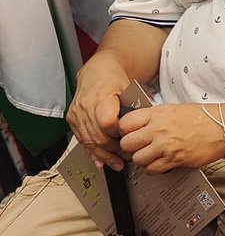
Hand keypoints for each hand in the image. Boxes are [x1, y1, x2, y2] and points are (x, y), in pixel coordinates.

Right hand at [67, 51, 131, 170]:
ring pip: (88, 141)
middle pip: (97, 136)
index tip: (129, 139)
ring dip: (103, 155)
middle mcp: (85, 105)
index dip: (118, 134)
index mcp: (101, 96)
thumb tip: (142, 128)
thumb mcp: (130, 89)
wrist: (98, 71)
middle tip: (125, 158)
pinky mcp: (72, 119)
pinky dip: (92, 152)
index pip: (107, 123)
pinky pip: (81, 140)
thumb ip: (135, 109)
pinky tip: (101, 161)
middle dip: (112, 150)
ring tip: (116, 164)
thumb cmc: (116, 79)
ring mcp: (76, 113)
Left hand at [118, 103, 224, 173]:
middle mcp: (159, 128)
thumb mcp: (175, 109)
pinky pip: (152, 169)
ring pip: (137, 159)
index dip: (124, 131)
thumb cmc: (205, 117)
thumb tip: (139, 126)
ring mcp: (167, 145)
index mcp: (158, 113)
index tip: (130, 134)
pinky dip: (154, 168)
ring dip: (142, 160)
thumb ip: (155, 117)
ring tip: (152, 156)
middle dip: (130, 148)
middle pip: (126, 144)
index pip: (125, 123)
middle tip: (139, 147)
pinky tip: (162, 162)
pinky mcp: (175, 159)